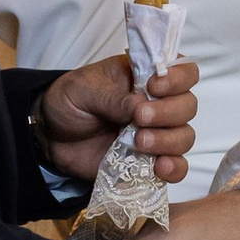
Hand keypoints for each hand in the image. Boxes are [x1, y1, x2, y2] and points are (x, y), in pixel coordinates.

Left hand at [38, 56, 198, 188]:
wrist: (51, 137)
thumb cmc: (70, 102)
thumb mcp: (83, 90)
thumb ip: (112, 97)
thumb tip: (141, 106)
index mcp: (146, 76)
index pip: (183, 71)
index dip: (178, 78)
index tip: (155, 87)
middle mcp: (159, 104)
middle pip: (188, 106)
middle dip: (169, 113)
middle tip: (140, 118)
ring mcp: (157, 134)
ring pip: (184, 137)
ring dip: (168, 140)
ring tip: (139, 142)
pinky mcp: (150, 162)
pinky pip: (176, 167)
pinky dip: (174, 168)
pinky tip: (159, 168)